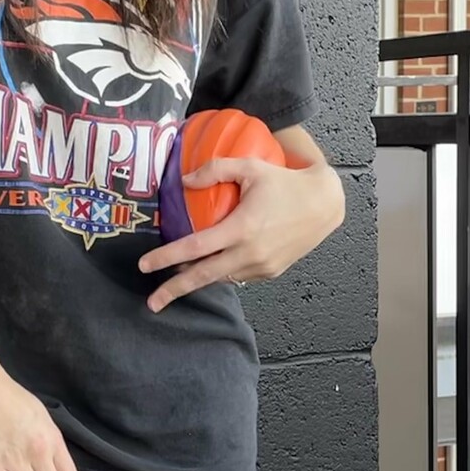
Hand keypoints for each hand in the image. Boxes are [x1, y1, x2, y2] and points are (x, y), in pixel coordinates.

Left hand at [138, 152, 344, 312]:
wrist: (324, 204)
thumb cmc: (286, 182)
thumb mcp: (250, 167)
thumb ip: (215, 169)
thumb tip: (183, 180)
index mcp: (241, 228)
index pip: (195, 248)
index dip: (166, 258)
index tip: (145, 266)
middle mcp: (250, 253)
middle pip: (203, 277)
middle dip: (174, 290)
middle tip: (151, 303)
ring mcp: (261, 266)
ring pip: (221, 278)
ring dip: (198, 280)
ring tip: (177, 279)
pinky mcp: (271, 272)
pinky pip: (239, 275)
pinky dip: (223, 272)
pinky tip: (212, 266)